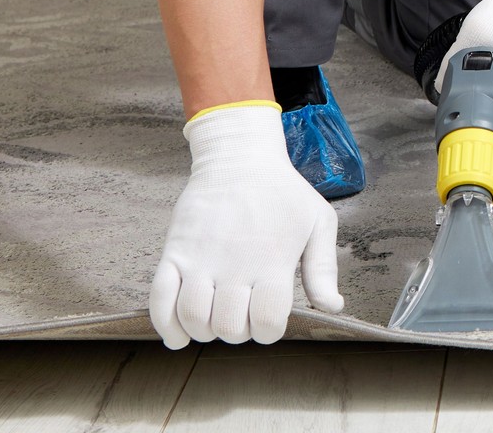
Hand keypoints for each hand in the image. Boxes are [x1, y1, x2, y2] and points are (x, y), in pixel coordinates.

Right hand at [148, 104, 345, 347]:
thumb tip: (333, 307)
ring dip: (204, 331)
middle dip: (238, 332)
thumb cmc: (283, 192)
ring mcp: (200, 260)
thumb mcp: (318, 222)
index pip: (267, 322)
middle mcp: (234, 265)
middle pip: (230, 326)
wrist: (240, 158)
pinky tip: (179, 335)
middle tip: (242, 316)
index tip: (269, 319)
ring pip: (194, 318)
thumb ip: (324, 269)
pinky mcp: (174, 253)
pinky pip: (160, 300)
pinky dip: (166, 326)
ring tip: (215, 321)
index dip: (269, 331)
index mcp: (272, 261)